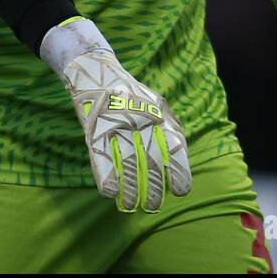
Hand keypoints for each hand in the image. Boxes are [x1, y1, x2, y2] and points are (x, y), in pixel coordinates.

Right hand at [44, 17, 191, 212]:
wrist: (96, 71)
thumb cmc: (129, 93)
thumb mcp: (156, 103)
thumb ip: (170, 125)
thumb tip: (180, 152)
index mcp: (158, 114)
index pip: (174, 146)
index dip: (179, 171)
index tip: (181, 191)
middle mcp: (141, 119)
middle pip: (151, 159)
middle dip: (154, 187)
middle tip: (153, 206)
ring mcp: (117, 123)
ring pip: (128, 162)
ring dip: (131, 188)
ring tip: (132, 205)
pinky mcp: (95, 128)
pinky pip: (102, 156)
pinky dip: (107, 177)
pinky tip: (111, 193)